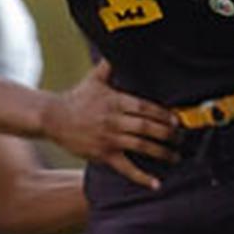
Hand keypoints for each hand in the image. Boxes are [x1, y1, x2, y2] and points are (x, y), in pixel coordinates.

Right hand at [43, 61, 178, 189]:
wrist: (53, 118)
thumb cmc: (77, 99)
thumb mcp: (94, 79)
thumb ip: (109, 66)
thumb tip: (118, 49)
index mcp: (115, 101)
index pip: (144, 107)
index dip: (163, 114)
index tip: (177, 119)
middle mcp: (114, 120)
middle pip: (146, 127)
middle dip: (167, 133)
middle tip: (181, 138)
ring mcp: (109, 138)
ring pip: (141, 146)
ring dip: (161, 152)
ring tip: (175, 156)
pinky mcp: (103, 154)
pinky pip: (126, 168)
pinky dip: (141, 177)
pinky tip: (156, 184)